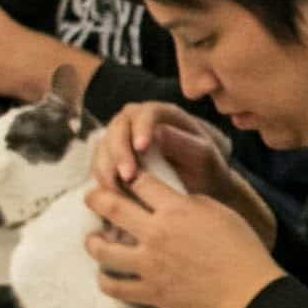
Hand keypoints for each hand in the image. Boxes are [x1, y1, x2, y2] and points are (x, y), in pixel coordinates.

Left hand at [83, 168, 282, 307]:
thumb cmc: (240, 246)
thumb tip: (168, 201)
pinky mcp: (151, 291)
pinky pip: (115, 287)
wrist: (246, 288)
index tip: (126, 176)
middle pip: (110, 207)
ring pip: (102, 250)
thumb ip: (187, 202)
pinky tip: (105, 276)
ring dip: (93, 242)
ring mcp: (149, 264)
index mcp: (175, 209)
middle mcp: (156, 233)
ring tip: (93, 240)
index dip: (131, 175)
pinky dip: (105, 281)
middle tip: (91, 196)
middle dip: (95, 197)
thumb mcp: (217, 210)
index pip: (140, 181)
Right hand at [92, 102, 273, 247]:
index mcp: (166, 114)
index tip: (141, 149)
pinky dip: (101, 177)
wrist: (201, 188)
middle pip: (119, 126)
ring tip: (118, 190)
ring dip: (106, 166)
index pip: (147, 113)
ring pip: (104, 144)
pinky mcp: (113, 156)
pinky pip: (99, 163)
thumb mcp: (204, 158)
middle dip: (120, 151)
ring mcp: (124, 137)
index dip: (141, 128)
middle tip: (127, 176)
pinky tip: (112, 194)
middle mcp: (140, 120)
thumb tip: (157, 133)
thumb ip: (184, 144)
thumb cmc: (207, 169)